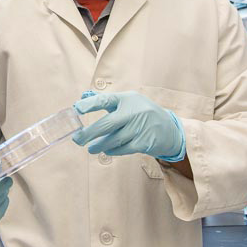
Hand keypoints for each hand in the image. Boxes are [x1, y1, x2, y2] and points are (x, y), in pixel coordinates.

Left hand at [71, 91, 185, 160]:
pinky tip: (106, 150)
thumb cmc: (141, 113)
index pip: (105, 100)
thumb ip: (105, 99)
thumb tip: (83, 96)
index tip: (77, 108)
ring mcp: (140, 128)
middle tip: (77, 139)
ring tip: (91, 148)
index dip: (90, 104)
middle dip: (89, 133)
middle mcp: (133, 112)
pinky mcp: (144, 142)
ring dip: (99, 145)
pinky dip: (112, 150)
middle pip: (107, 124)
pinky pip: (123, 149)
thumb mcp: (127, 101)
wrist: (170, 129)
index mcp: (127, 99)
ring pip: (114, 139)